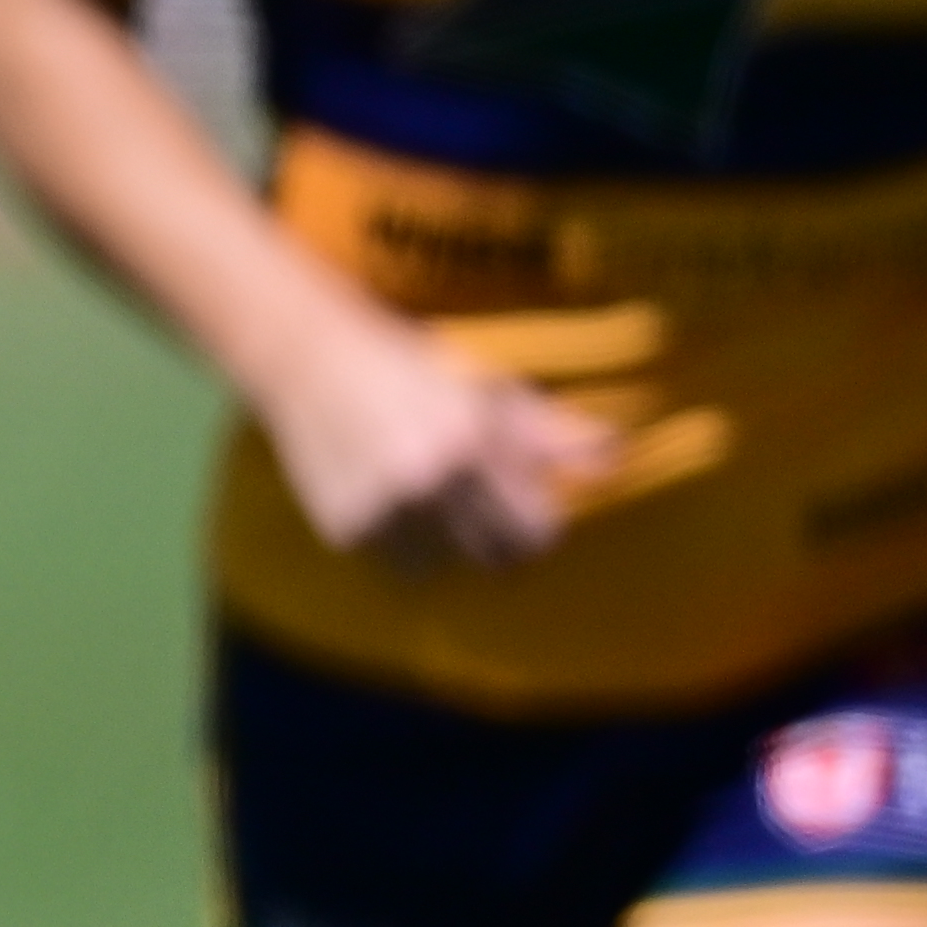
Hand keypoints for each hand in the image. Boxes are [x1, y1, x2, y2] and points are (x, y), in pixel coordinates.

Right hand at [249, 315, 624, 570]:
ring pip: (441, 568)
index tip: (523, 517)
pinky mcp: (343, 526)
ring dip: (440, 547)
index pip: (537, 531)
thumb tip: (620, 462)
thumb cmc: (412, 368)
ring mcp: (383, 508)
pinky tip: (382, 502)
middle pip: (494, 560)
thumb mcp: (489, 389)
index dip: (537, 530)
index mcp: (475, 442)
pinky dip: (394, 544)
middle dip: (495, 546)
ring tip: (423, 507)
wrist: (306, 359)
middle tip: (476, 518)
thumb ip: (555, 431)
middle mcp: (431, 480)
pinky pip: (391, 563)